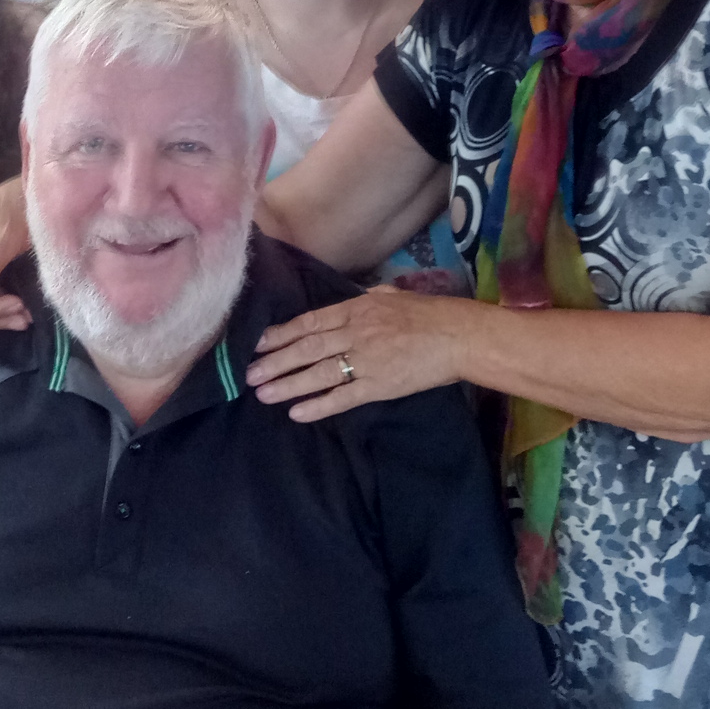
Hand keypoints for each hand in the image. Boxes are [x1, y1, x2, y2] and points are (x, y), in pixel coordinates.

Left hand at [245, 286, 467, 420]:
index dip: (282, 333)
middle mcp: (356, 333)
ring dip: (288, 384)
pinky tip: (297, 413)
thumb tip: (356, 298)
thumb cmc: (430, 314)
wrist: (458, 336)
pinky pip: (342, 397)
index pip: (310, 322)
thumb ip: (370, 298)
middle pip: (307, 348)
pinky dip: (318, 406)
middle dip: (276, 361)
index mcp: (357, 308)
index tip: (259, 343)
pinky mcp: (379, 386)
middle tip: (250, 374)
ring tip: (263, 394)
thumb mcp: (394, 295)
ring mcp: (366, 361)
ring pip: (318, 373)